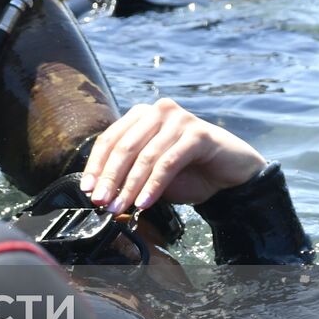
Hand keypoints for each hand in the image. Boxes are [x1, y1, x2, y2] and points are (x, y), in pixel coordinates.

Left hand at [80, 98, 266, 211]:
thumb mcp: (150, 174)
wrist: (232, 174)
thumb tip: (99, 192)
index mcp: (140, 115)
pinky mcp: (198, 133)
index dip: (96, 166)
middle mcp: (157, 111)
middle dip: (109, 178)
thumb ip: (128, 175)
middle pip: (123, 147)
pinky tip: (144, 203)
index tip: (87, 190)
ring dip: (130, 186)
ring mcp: (178, 119)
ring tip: (120, 207)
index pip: (109, 139)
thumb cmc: (188, 172)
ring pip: (145, 156)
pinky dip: (153, 185)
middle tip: (101, 202)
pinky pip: (168, 162)